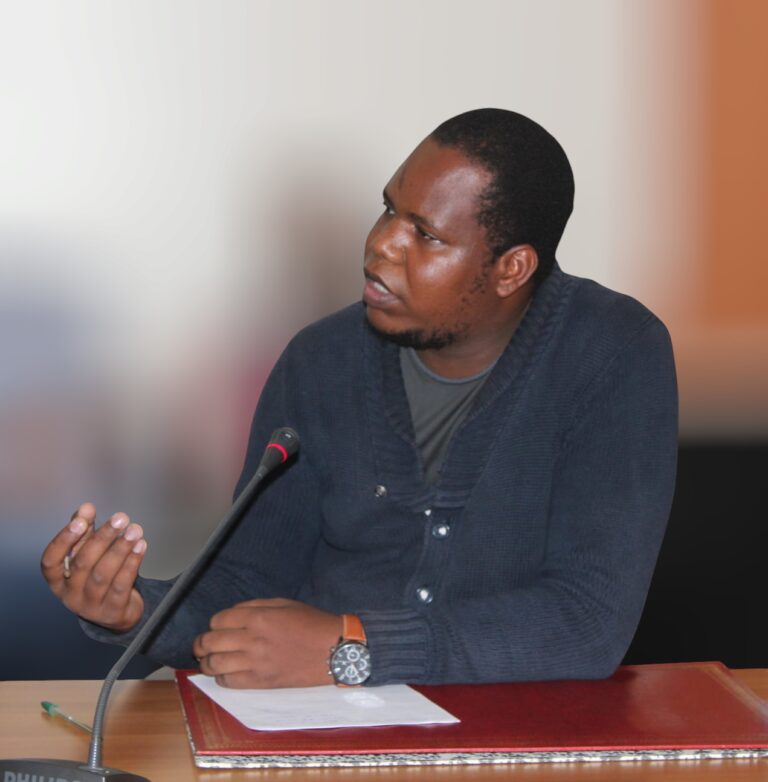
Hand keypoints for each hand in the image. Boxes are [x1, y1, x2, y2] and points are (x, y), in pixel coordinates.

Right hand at [40, 502, 147, 632]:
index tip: (81, 520)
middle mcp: (69, 594)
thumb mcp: (86, 553)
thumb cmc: (96, 575)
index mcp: (57, 578)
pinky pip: (121, 585)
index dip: (64, 540)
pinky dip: (132, 563)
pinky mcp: (112, 611)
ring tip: (135, 530)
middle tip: (121, 518)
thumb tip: (86, 507)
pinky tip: (140, 546)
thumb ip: (84, 530)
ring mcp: (90, 606)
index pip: (50, 560)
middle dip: (103, 537)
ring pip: (103, 574)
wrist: (116, 612)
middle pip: (83, 563)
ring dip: (120, 548)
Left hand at [193, 598, 342, 688]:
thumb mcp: (284, 603)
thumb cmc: (311, 623)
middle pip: (211, 642)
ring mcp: (255, 663)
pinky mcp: (261, 682)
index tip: (217, 626)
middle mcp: (252, 639)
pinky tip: (223, 674)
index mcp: (258, 617)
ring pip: (215, 664)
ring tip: (207, 661)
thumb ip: (255, 605)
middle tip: (201, 645)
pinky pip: (229, 682)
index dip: (214, 623)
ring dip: (206, 662)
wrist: (333, 650)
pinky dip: (220, 678)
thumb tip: (233, 613)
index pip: (219, 620)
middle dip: (201, 643)